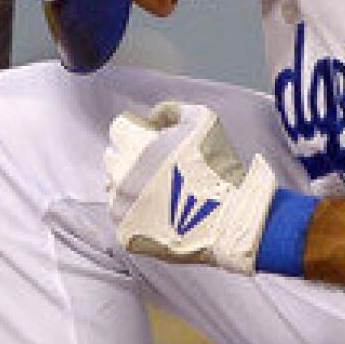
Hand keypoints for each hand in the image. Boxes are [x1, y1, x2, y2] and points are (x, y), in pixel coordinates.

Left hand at [104, 102, 277, 273]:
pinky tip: (162, 212)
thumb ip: (170, 110)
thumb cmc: (219, 170)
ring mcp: (122, 208)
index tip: (156, 138)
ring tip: (162, 191)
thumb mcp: (203, 120)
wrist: (230, 221)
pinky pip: (123, 215)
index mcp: (137, 147)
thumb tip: (152, 118)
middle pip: (114, 157)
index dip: (140, 129)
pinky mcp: (126, 233)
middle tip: (161, 166)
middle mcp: (122, 177)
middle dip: (133, 155)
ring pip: (115, 187)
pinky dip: (137, 211)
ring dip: (132, 184)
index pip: (120, 128)